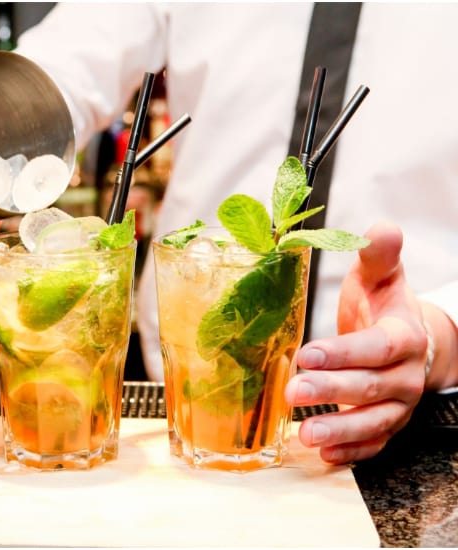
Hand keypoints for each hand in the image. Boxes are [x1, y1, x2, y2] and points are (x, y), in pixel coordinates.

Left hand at [285, 221, 427, 463]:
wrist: (410, 341)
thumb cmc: (384, 307)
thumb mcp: (381, 277)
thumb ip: (378, 256)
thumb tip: (381, 229)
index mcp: (403, 337)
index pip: (374, 348)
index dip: (342, 353)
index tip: (306, 354)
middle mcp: (405, 375)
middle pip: (370, 387)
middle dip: (332, 391)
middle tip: (293, 392)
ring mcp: (398, 404)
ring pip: (374, 422)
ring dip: (340, 430)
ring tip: (304, 435)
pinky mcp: (387, 425)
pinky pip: (374, 444)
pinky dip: (351, 451)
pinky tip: (322, 455)